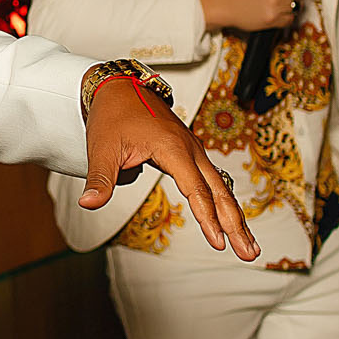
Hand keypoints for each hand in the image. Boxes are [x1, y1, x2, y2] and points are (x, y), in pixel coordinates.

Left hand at [81, 79, 259, 259]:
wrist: (118, 86)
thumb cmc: (113, 113)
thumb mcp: (102, 148)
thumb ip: (101, 179)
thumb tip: (89, 203)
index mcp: (173, 147)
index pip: (197, 190)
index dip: (208, 219)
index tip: (218, 242)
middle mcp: (190, 147)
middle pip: (220, 191)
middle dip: (235, 224)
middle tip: (248, 252)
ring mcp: (193, 148)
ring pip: (221, 186)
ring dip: (235, 216)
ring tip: (249, 245)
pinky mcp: (190, 150)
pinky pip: (212, 179)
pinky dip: (224, 201)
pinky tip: (230, 218)